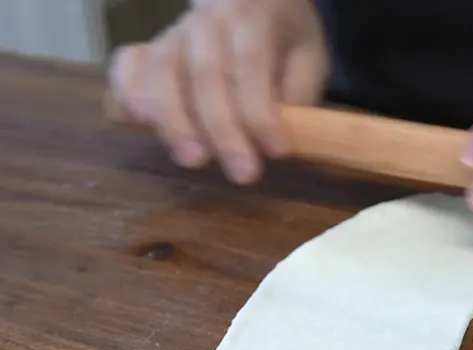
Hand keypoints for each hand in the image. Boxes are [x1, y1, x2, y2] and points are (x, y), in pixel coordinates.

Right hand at [108, 0, 329, 183]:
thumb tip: (274, 138)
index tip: (278, 152)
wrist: (255, 0)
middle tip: (243, 174)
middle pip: (205, 74)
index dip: (261, 112)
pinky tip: (140, 120)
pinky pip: (128, 65)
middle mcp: (208, 19)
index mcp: (252, 16)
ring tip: (192, 160)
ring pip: (163, 72)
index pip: (251, 64)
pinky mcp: (151, 48)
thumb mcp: (308, 57)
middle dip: (223, 130)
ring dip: (175, 121)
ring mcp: (174, 32)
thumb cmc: (285, 36)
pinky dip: (128, 91)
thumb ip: (295, 93)